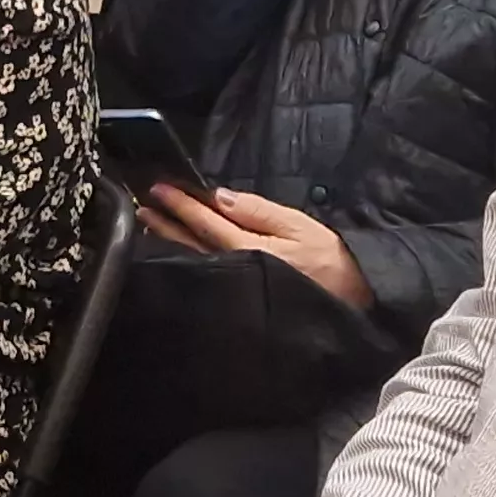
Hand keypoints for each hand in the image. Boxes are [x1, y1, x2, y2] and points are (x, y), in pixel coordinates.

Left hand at [145, 183, 369, 307]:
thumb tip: (220, 196)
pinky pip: (205, 277)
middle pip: (191, 244)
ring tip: (149, 227)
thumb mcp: (300, 227)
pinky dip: (187, 262)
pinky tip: (176, 256)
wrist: (352, 307)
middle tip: (142, 206)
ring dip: (170, 243)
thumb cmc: (330, 263)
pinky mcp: (237, 301)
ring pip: (194, 261)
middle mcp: (233, 271)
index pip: (206, 222)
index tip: (159, 189)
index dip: (181, 204)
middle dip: (165, 224)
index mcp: (247, 249)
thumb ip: (258, 211)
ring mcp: (232, 290)